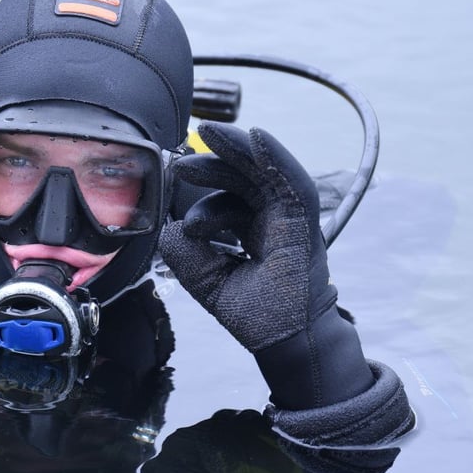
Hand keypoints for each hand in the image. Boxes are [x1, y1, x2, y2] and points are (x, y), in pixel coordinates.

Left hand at [161, 122, 374, 409]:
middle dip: (213, 159)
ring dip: (238, 147)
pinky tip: (256, 138)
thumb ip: (184, 253)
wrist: (284, 339)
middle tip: (181, 158)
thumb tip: (167, 226)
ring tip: (209, 132)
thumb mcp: (205, 279)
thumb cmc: (255, 313)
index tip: (173, 175)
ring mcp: (288, 218)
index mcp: (249, 228)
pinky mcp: (304, 222)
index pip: (226, 192)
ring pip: (265, 171)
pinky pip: (292, 183)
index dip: (202, 180)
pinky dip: (276, 158)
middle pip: (242, 176)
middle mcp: (269, 217)